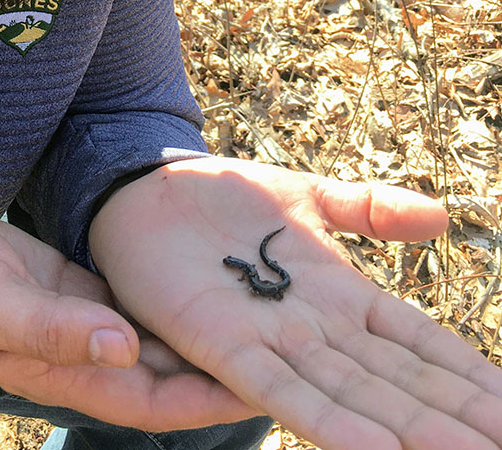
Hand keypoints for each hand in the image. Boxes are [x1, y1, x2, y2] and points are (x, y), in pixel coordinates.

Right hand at [0, 205, 249, 428]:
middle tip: (293, 349)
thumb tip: (123, 347)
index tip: (271, 388)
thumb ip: (55, 329)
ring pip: (165, 339)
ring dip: (209, 332)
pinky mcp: (88, 292)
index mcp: (75, 373)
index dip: (215, 396)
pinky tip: (212, 278)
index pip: (163, 399)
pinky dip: (176, 299)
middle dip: (229, 367)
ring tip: (268, 311)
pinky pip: (143, 303)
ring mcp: (92, 324)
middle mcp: (93, 357)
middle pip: (177, 374)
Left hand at [89, 158, 501, 448]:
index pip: (419, 346)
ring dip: (409, 432)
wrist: (146, 191)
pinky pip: (282, 389)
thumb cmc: (226, 201)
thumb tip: (442, 217)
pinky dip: (330, 420)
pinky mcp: (222, 346)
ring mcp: (272, 341)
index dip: (468, 379)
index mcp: (341, 297)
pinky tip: (376, 449)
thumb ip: (371, 209)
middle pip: (400, 384)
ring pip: (355, 396)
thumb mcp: (309, 197)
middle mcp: (316, 330)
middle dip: (456, 420)